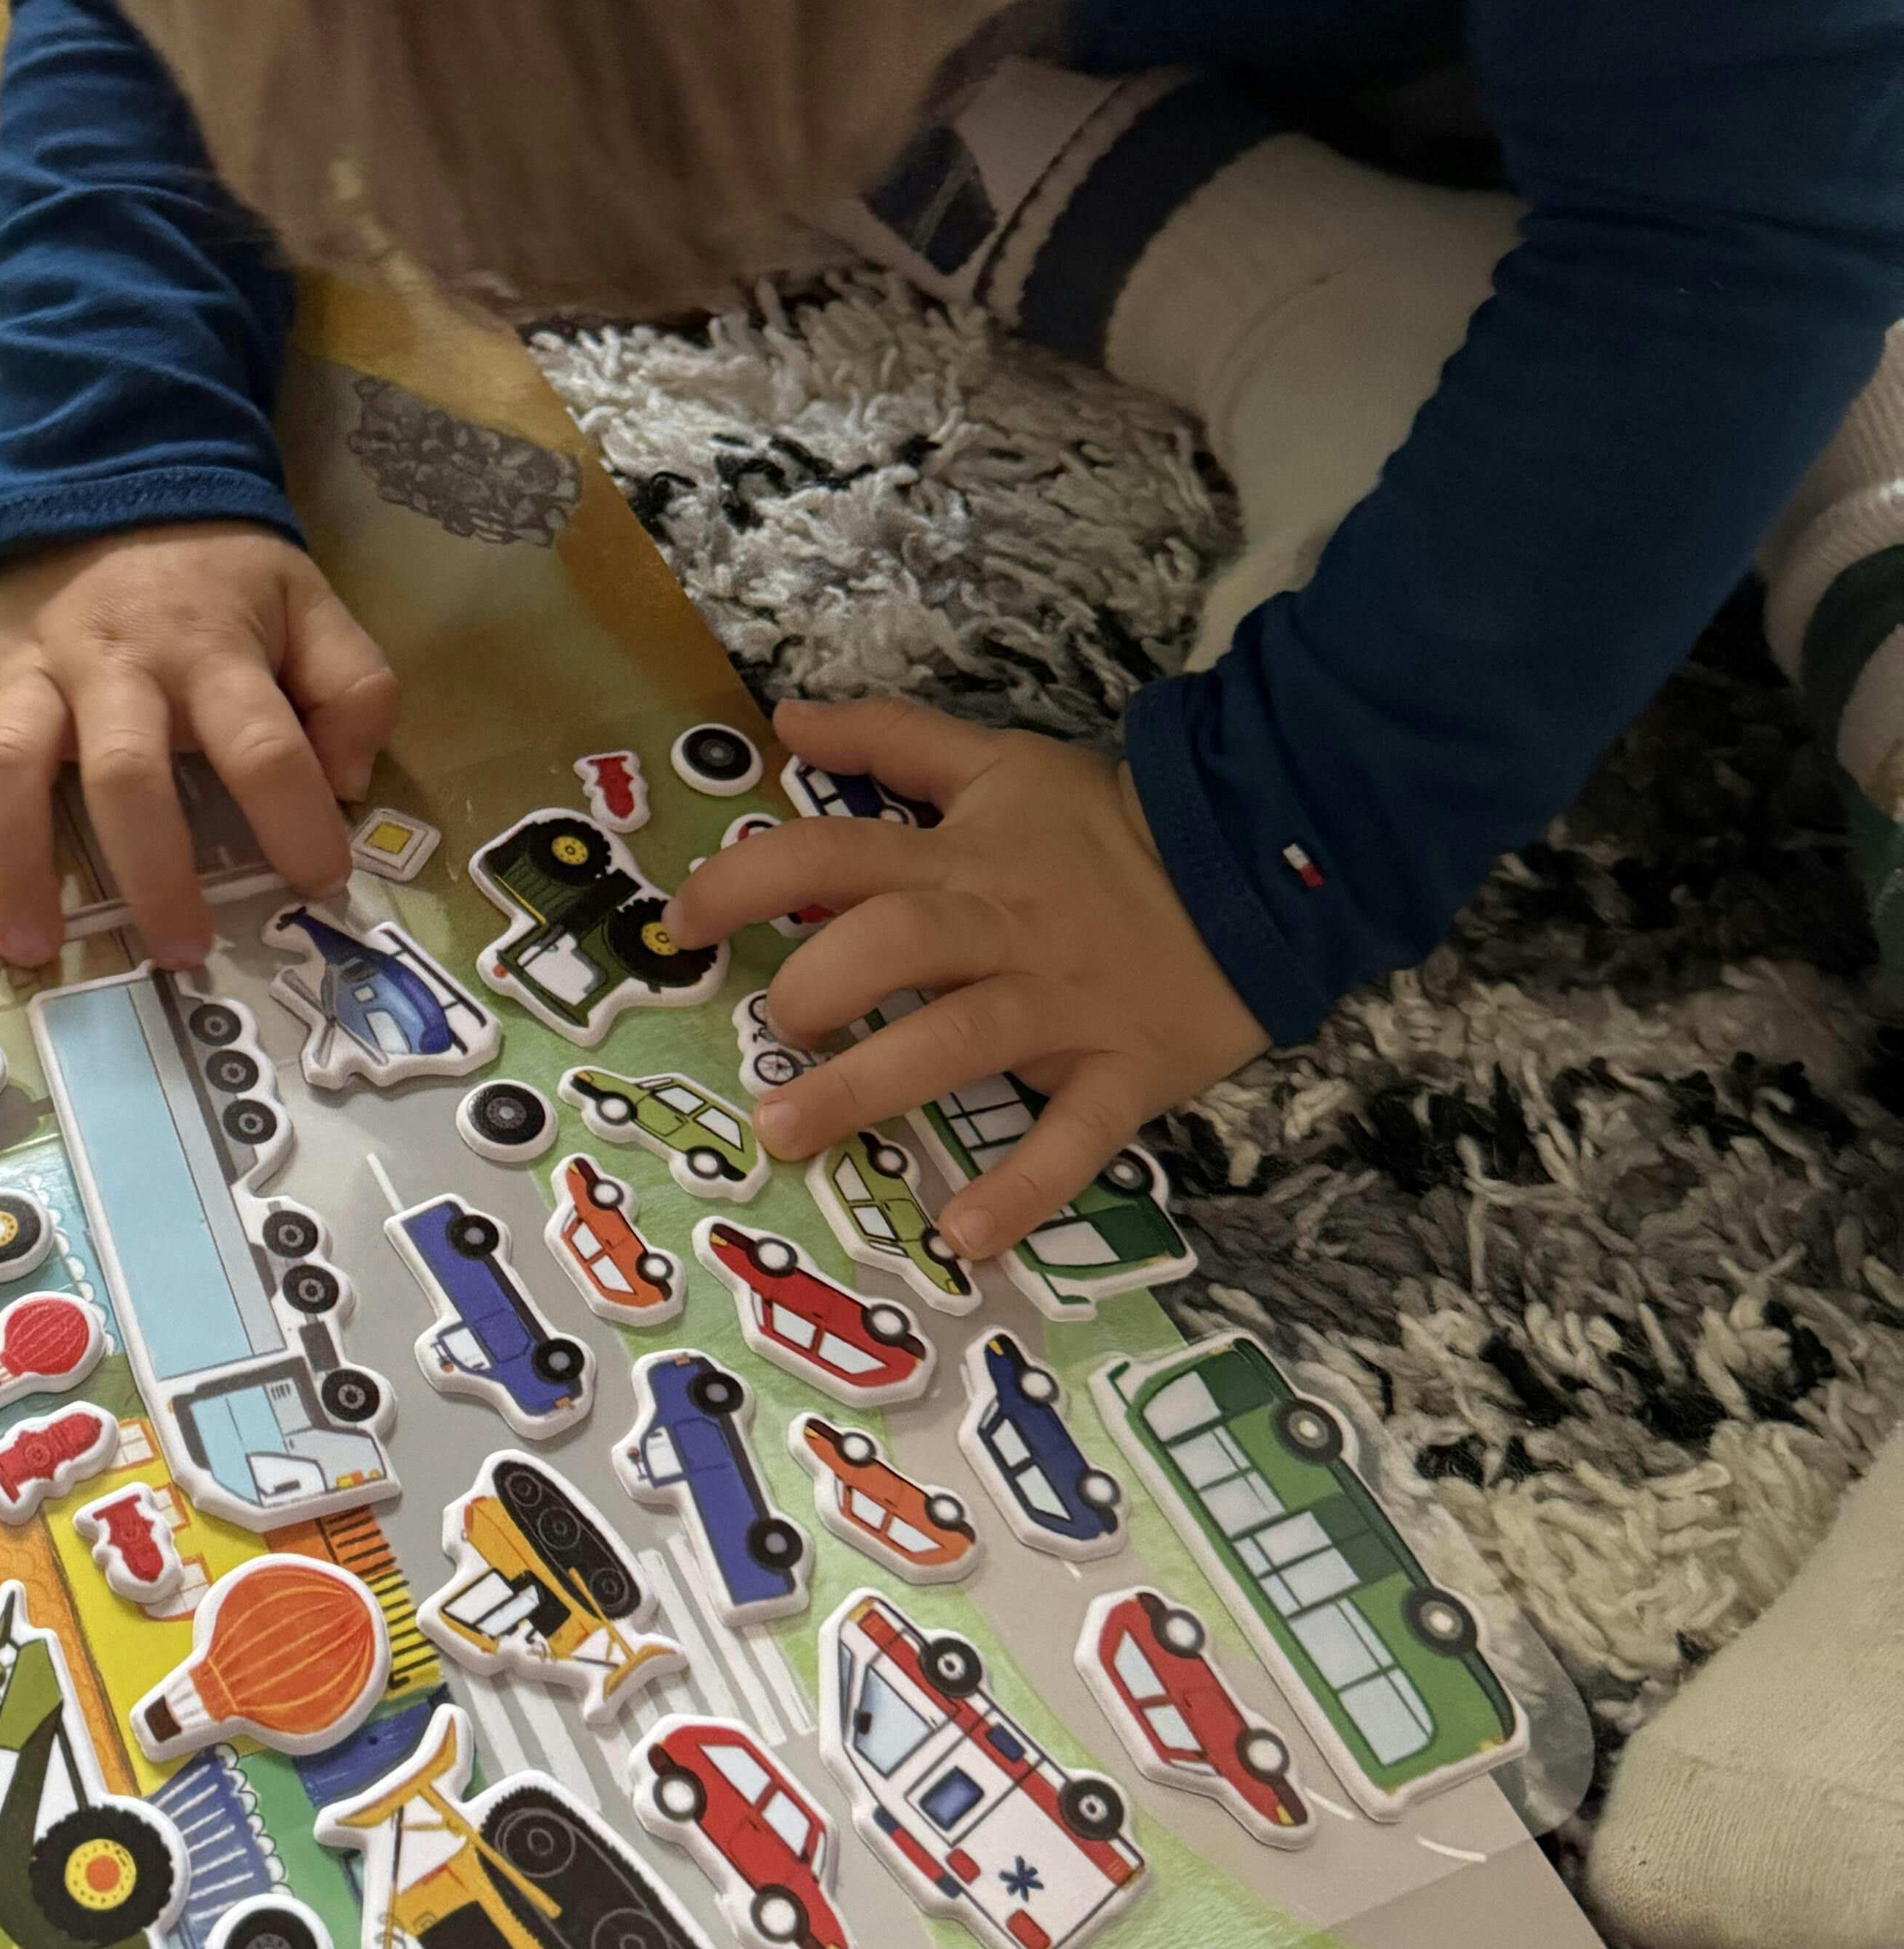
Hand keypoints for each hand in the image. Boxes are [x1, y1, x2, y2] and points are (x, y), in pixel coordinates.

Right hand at [0, 524, 399, 967]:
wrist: (116, 473)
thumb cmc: (220, 570)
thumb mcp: (313, 605)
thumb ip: (353, 688)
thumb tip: (349, 781)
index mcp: (211, 652)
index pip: (263, 746)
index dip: (297, 819)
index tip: (320, 887)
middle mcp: (115, 666)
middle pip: (126, 773)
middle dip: (151, 869)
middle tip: (176, 954)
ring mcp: (32, 669)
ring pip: (10, 766)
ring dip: (15, 861)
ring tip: (29, 949)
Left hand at [661, 698, 1262, 1253]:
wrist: (1265, 867)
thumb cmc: (1111, 827)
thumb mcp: (1001, 763)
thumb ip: (892, 739)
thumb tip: (788, 714)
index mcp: (965, 858)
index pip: (838, 852)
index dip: (750, 879)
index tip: (683, 920)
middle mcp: (1004, 930)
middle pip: (898, 942)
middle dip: (818, 984)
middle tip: (772, 1026)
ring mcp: (1064, 1006)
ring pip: (962, 1041)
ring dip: (870, 1089)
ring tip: (787, 1133)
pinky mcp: (1125, 1071)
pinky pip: (1075, 1136)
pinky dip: (1025, 1189)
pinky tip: (962, 1233)